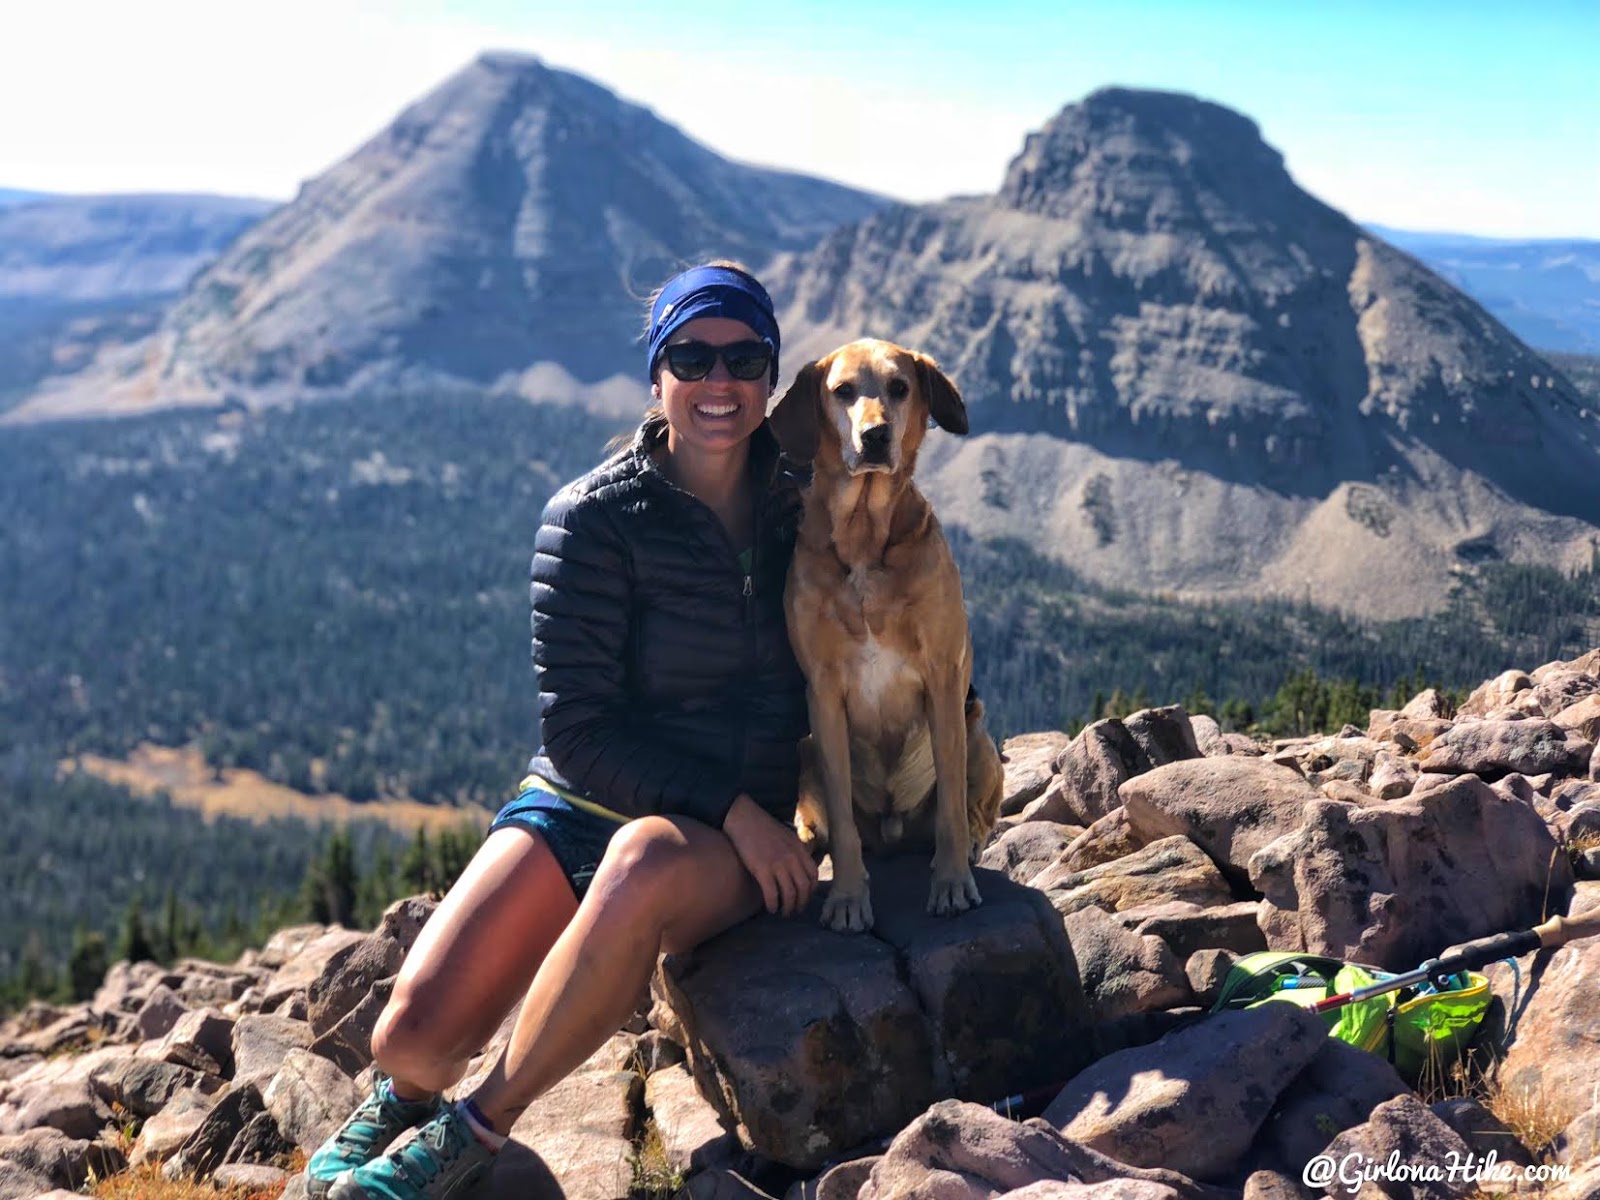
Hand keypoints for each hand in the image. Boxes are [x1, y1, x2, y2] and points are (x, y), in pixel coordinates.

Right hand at [722, 793, 818, 916]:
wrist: (744, 818)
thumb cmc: (763, 827)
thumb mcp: (787, 835)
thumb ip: (795, 850)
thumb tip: (798, 865)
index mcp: (799, 849)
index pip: (813, 875)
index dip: (811, 890)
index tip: (805, 896)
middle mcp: (792, 858)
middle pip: (804, 887)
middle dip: (801, 903)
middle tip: (796, 910)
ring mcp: (778, 864)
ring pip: (790, 894)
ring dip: (788, 907)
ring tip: (784, 912)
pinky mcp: (762, 870)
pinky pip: (772, 894)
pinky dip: (773, 905)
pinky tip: (770, 908)